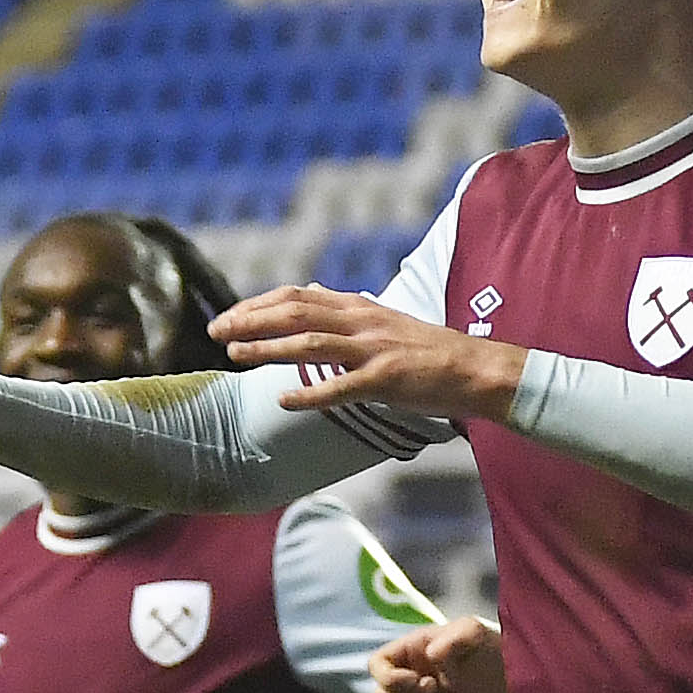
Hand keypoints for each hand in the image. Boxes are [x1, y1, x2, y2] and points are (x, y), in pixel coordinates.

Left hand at [212, 285, 524, 422]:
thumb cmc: (428, 351)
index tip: (227, 317)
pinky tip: (282, 401)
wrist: (476, 369)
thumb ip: (343, 309)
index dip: (256, 305)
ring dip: (268, 349)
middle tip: (216, 332)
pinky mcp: (386, 380)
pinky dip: (309, 394)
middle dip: (250, 321)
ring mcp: (374, 349)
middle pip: (295, 312)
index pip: (296, 296)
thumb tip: (307, 292)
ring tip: (235, 357)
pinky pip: (342, 387)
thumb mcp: (382, 318)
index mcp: (358, 306)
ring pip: (310, 343)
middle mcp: (362, 321)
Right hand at [372, 613, 505, 692]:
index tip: (416, 680)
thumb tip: (431, 655)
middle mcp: (410, 674)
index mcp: (410, 650)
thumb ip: (454, 636)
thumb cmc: (489, 644)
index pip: (377, 664)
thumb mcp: (474, 631)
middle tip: (435, 688)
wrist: (512, 671)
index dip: (388, 677)